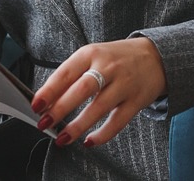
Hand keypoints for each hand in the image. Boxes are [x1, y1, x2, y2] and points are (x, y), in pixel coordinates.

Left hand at [29, 37, 166, 148]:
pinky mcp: (136, 100)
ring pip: (99, 107)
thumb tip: (48, 100)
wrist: (156, 56)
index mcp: (91, 53)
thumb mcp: (94, 55)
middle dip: (60, 108)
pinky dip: (102, 134)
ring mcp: (124, 84)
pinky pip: (118, 121)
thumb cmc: (117, 58)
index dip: (50, 90)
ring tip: (62, 138)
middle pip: (82, 89)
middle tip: (44, 123)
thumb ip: (74, 74)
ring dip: (78, 125)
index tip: (36, 105)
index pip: (66, 72)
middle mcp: (108, 67)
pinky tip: (89, 141)